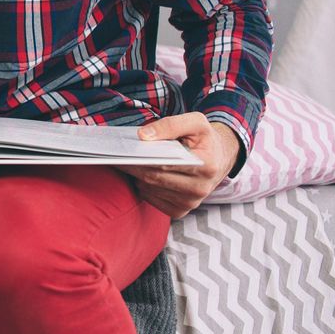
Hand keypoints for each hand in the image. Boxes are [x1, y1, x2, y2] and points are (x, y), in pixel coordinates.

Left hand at [117, 113, 241, 218]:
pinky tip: (140, 175)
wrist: (219, 159)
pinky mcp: (180, 211)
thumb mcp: (195, 122)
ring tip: (126, 162)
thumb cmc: (204, 139)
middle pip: (154, 178)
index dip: (140, 158)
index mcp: (206, 166)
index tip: (121, 151)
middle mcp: (200, 189)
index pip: (165, 164)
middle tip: (115, 156)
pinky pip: (151, 199)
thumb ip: (170, 125)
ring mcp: (190, 203)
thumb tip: (143, 136)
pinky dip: (142, 186)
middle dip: (132, 166)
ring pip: (150, 189)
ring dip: (136, 176)